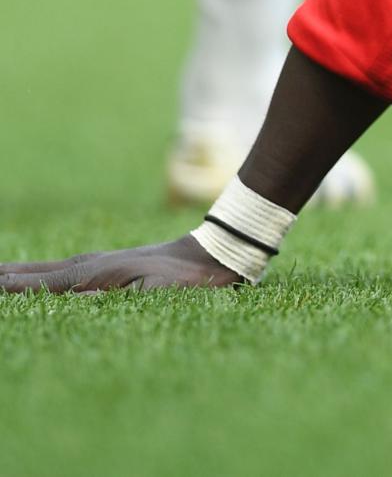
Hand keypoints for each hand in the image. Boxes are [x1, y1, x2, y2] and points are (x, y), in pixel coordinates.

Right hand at [0, 235, 241, 293]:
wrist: (206, 256)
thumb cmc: (179, 278)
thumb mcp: (149, 291)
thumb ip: (110, 296)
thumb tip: (72, 299)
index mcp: (89, 273)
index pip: (35, 284)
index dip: (8, 287)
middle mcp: (84, 266)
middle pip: (31, 273)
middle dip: (3, 277)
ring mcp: (91, 264)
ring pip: (41, 270)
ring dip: (14, 275)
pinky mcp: (101, 267)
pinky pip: (58, 272)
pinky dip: (35, 275)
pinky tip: (28, 280)